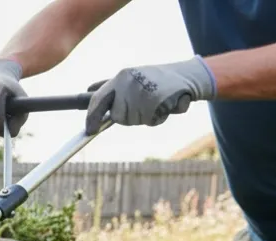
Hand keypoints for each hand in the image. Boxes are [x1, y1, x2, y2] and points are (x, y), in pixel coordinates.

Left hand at [85, 57, 216, 133]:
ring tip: (155, 101)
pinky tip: (164, 105)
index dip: (92, 117)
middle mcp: (130, 83)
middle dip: (127, 116)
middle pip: (117, 116)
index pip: (98, 100)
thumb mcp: (130, 77)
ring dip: (144, 116)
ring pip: (134, 120)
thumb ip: (110, 85)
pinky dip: (158, 117)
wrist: (187, 75)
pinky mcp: (159, 101)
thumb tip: (88, 89)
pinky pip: (151, 120)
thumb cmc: (154, 79)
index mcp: (121, 77)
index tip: (89, 130)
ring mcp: (144, 92)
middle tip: (142, 103)